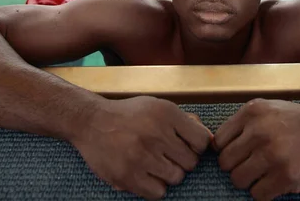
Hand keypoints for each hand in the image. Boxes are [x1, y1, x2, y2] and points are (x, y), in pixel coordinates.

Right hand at [70, 96, 212, 199]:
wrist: (91, 122)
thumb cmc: (129, 115)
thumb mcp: (158, 107)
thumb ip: (184, 121)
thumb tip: (208, 140)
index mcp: (166, 114)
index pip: (202, 141)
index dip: (197, 146)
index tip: (186, 146)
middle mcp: (155, 134)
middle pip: (191, 163)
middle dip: (182, 161)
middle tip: (168, 156)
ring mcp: (141, 156)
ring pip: (176, 178)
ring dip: (169, 174)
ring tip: (155, 164)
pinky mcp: (127, 176)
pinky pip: (158, 193)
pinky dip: (155, 187)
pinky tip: (146, 175)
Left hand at [213, 99, 299, 200]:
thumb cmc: (294, 120)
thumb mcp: (265, 109)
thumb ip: (240, 124)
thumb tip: (213, 148)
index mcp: (251, 113)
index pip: (218, 142)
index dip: (227, 151)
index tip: (239, 154)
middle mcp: (259, 131)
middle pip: (225, 163)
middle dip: (235, 168)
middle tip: (251, 166)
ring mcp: (273, 154)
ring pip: (238, 180)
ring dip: (248, 181)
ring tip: (262, 175)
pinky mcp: (286, 175)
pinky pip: (258, 194)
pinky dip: (263, 192)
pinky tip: (274, 182)